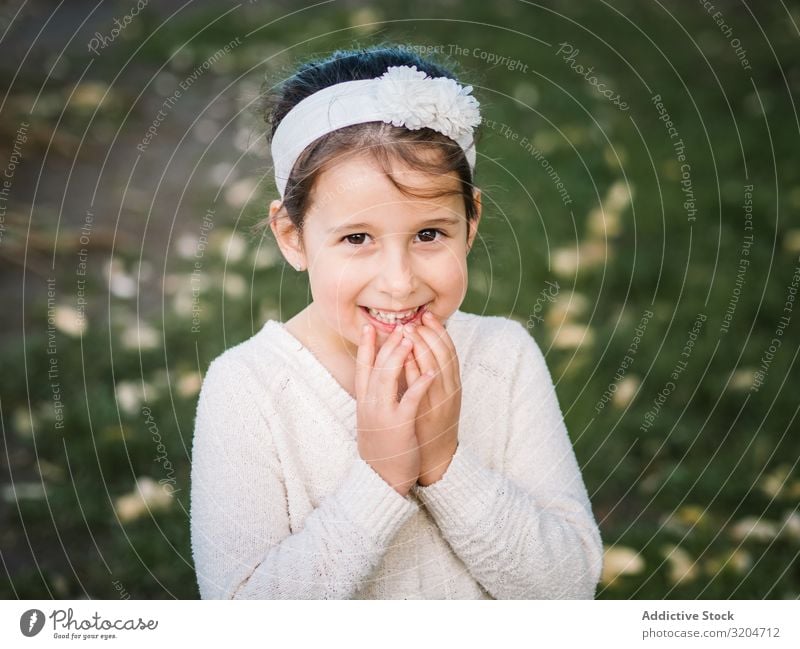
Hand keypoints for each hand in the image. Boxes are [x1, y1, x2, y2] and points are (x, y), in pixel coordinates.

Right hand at [356, 322, 435, 496]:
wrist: (380, 478)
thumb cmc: (381, 446)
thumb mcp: (371, 418)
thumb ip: (374, 397)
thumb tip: (379, 377)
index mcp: (364, 402)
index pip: (362, 367)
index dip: (364, 346)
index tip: (368, 326)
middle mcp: (370, 404)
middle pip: (376, 366)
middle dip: (388, 344)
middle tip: (399, 326)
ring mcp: (383, 414)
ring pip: (388, 378)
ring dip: (400, 356)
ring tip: (411, 339)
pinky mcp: (399, 426)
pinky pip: (410, 401)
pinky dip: (419, 384)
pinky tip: (430, 372)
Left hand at [401, 311, 460, 485]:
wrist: (435, 458)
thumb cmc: (431, 424)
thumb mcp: (435, 396)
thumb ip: (430, 374)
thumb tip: (420, 349)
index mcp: (453, 384)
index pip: (449, 350)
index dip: (439, 331)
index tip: (427, 314)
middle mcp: (450, 391)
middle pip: (444, 355)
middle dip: (429, 334)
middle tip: (415, 318)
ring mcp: (440, 403)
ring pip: (435, 368)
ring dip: (421, 347)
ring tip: (408, 330)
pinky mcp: (428, 414)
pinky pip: (421, 388)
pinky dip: (415, 371)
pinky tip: (406, 358)